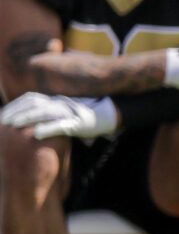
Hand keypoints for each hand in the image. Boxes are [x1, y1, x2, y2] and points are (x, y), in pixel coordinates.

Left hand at [0, 93, 117, 139]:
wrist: (113, 114)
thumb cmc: (91, 115)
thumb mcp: (69, 111)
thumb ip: (54, 114)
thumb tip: (39, 125)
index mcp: (57, 99)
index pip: (31, 99)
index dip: (16, 105)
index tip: (4, 115)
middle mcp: (61, 102)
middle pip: (33, 103)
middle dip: (16, 111)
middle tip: (3, 121)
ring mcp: (70, 111)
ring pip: (44, 112)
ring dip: (27, 118)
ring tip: (13, 125)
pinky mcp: (78, 122)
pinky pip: (61, 125)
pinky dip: (48, 128)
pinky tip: (37, 134)